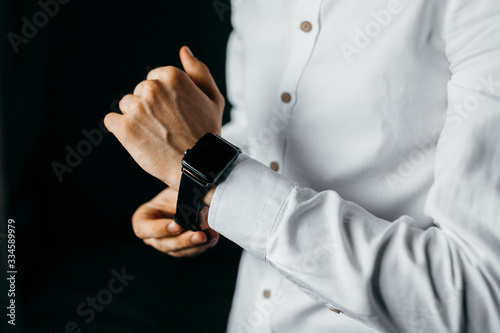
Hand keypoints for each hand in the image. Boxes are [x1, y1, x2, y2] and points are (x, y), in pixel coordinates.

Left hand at [104, 46, 224, 189]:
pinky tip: (139, 140)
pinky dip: (121, 131)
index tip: (174, 114)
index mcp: (171, 76)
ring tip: (156, 135)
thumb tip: (183, 51)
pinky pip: (111, 121)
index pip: (154, 79)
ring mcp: (136, 108)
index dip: (164, 99)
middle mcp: (152, 88)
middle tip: (167, 127)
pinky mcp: (124, 127)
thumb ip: (198, 71)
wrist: (199, 165)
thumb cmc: (207, 133)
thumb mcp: (212, 98)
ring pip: (126, 106)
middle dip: (150, 108)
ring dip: (136, 119)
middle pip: (139, 92)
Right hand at [132, 187, 218, 256]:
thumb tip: (199, 212)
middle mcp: (152, 236)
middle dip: (184, 240)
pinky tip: (213, 237)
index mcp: (142, 220)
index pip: (144, 229)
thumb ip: (182, 199)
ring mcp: (167, 245)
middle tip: (199, 235)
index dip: (160, 229)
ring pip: (179, 251)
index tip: (177, 226)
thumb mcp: (175, 190)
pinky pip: (192, 251)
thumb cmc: (176, 190)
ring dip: (196, 245)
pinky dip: (203, 245)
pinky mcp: (182, 249)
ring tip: (210, 236)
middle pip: (164, 244)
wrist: (186, 195)